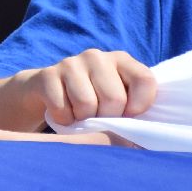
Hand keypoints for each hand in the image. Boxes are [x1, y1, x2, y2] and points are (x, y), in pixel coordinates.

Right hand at [19, 49, 155, 126]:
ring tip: (81, 114)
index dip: (140, 105)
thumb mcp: (120, 99)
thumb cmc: (95, 100)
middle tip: (100, 117)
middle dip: (108, 117)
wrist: (50, 91)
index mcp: (122, 60)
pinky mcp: (47, 74)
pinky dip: (64, 119)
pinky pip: (61, 108)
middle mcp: (96, 56)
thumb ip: (135, 107)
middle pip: (114, 98)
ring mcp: (70, 63)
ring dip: (84, 119)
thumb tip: (144, 134)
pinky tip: (64, 113)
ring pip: (86, 104)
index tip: (129, 115)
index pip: (144, 81)